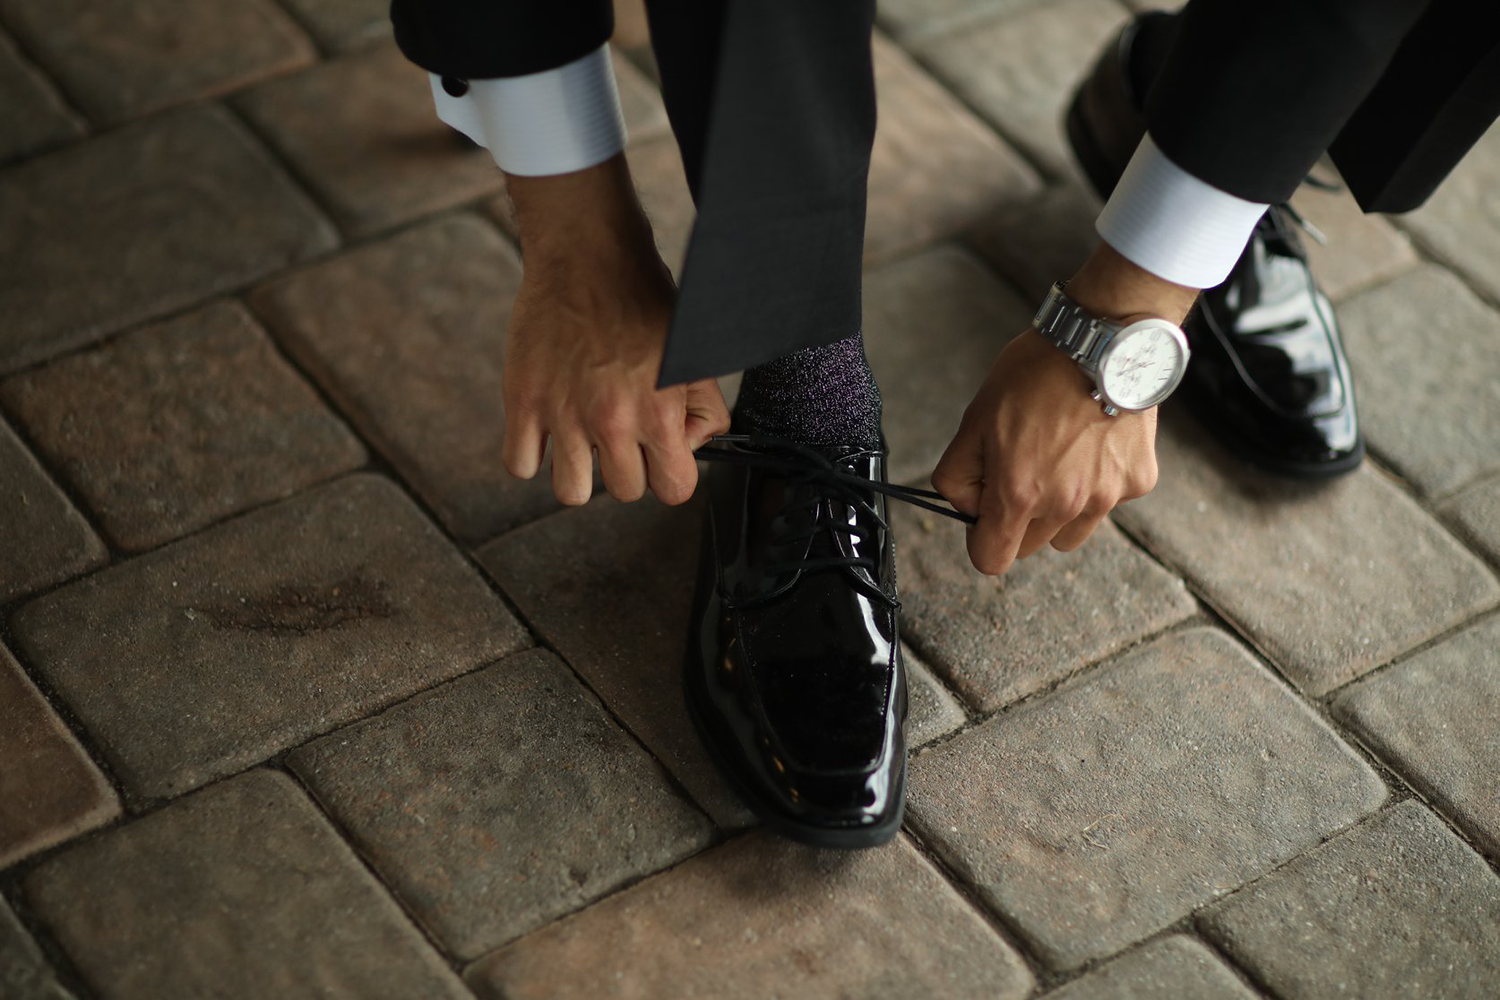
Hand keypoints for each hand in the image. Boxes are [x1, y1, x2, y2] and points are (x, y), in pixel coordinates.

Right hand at [499, 156, 730, 505]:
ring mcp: (562, 414)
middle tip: (622, 431)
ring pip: (570, 493)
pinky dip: (533, 454)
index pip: (675, 490)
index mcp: (658, 412)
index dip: (672, 473)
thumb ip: (705, 409)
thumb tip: (687, 446)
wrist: (588, 256)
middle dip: (628, 467)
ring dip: (580, 471)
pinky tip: (549, 429)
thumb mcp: (694, 355)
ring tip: (584, 436)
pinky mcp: (522, 401)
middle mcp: (610, 421)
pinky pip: (520, 464)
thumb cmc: (645, 300)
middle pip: (624, 492)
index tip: (662, 452)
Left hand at [931, 242, 1196, 574]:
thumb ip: (958, 473)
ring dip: (1059, 510)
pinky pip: (1109, 502)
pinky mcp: (1138, 481)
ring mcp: (1107, 497)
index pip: (991, 560)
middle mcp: (1065, 505)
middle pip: (1030, 547)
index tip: (985, 514)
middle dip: (1018, 520)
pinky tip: (1093, 443)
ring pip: (1070, 533)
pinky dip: (1098, 483)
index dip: (982, 540)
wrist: (1103, 341)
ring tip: (1059, 458)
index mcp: (1018, 494)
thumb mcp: (975, 418)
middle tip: (1022, 468)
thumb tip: (966, 506)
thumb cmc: (1035, 374)